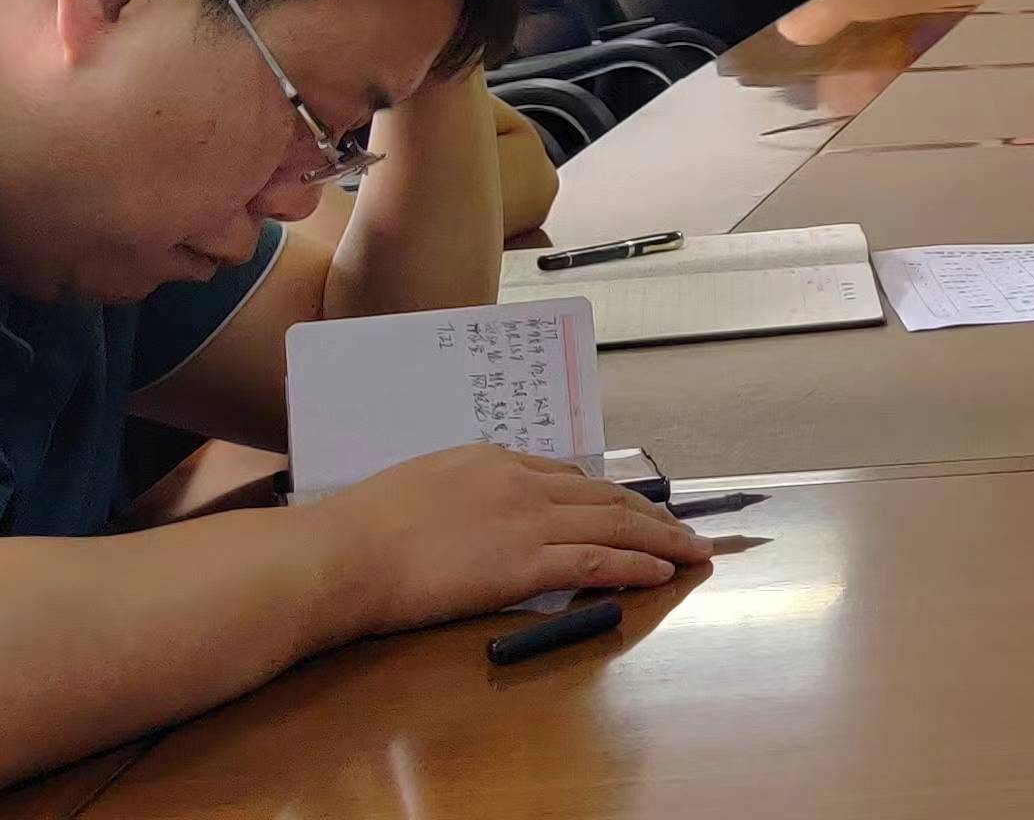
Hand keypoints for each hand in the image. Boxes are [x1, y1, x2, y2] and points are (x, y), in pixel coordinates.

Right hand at [310, 445, 707, 639]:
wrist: (342, 553)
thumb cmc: (360, 530)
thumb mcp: (417, 489)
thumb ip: (458, 496)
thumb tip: (473, 517)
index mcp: (492, 460)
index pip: (566, 476)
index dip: (606, 495)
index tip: (628, 508)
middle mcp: (520, 482)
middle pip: (604, 496)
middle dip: (650, 512)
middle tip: (681, 528)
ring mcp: (527, 521)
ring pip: (614, 526)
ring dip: (661, 540)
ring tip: (691, 551)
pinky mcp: (526, 564)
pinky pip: (598, 563)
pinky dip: (636, 566)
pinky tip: (661, 573)